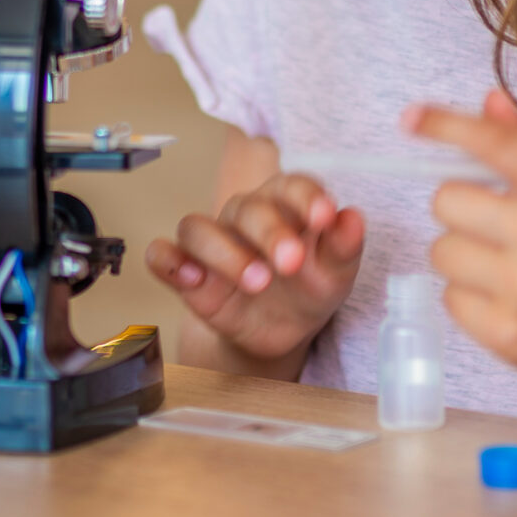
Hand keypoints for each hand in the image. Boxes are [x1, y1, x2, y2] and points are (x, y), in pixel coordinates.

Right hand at [144, 173, 365, 367]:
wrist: (285, 331)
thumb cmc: (311, 288)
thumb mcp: (336, 273)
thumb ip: (344, 246)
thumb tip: (353, 218)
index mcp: (285, 205)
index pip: (290, 185)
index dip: (306, 196)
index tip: (324, 216)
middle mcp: (245, 216)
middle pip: (246, 207)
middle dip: (270, 232)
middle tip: (293, 263)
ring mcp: (213, 243)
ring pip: (198, 228)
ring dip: (224, 253)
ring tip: (256, 282)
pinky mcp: (188, 273)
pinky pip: (163, 256)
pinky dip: (169, 262)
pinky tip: (191, 280)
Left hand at [409, 89, 516, 395]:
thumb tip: (488, 103)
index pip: (495, 144)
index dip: (445, 126)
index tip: (412, 118)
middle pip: (447, 199)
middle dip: (464, 208)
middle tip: (496, 224)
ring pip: (442, 250)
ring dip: (465, 254)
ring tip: (506, 266)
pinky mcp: (506, 333)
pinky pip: (450, 297)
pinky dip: (470, 296)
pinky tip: (508, 298)